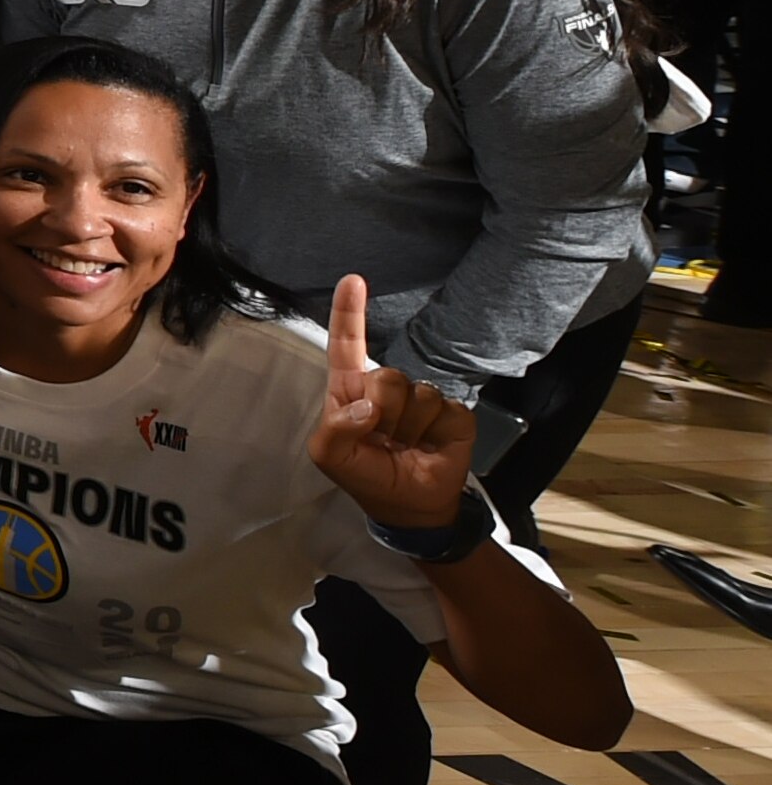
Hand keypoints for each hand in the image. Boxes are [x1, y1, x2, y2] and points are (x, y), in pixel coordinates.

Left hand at [309, 274, 477, 536]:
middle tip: (384, 439)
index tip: (353, 279)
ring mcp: (422, 397)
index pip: (346, 345)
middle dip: (383, 412)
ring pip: (416, 393)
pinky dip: (436, 434)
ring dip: (409, 427)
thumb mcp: (332, 456)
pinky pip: (445, 410)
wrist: (411, 504)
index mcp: (351, 390)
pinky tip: (430, 445)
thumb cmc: (366, 475)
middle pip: (386, 376)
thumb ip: (335, 429)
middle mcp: (386, 387)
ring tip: (405, 445)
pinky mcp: (453, 413)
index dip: (348, 312)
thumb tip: (369, 407)